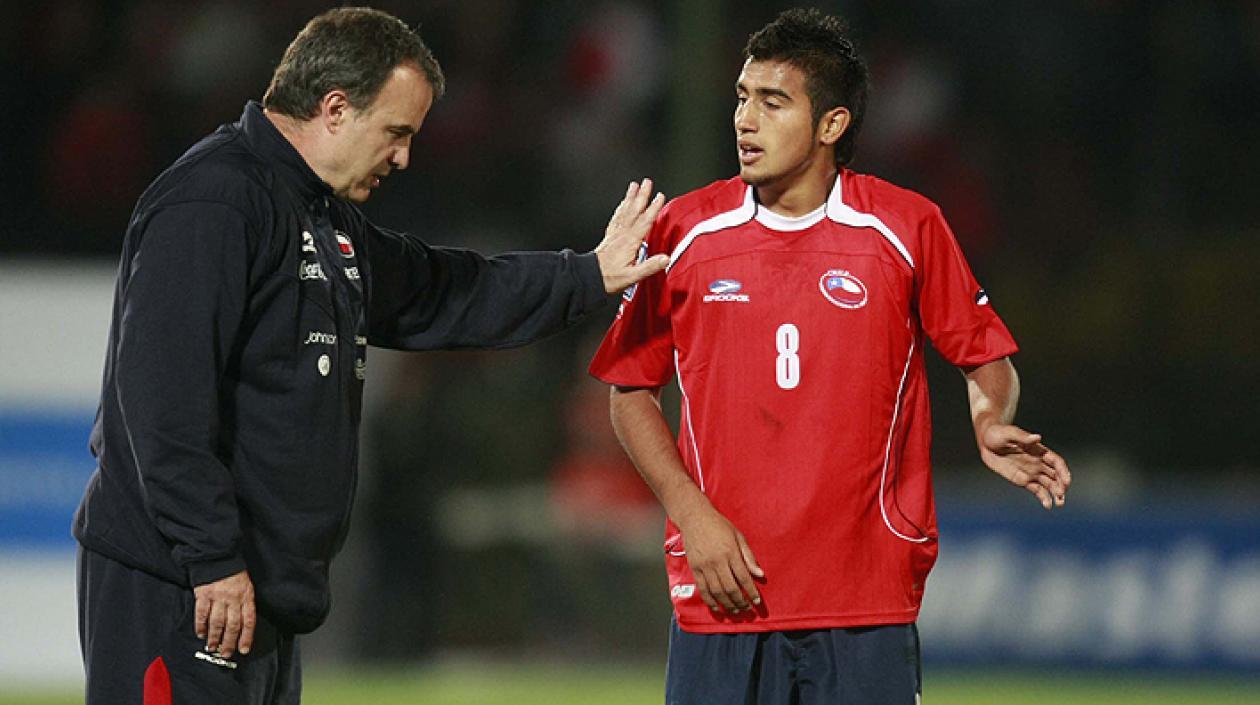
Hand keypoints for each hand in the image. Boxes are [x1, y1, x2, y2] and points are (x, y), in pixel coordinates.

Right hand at [193, 570, 255, 656]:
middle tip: (226, 654)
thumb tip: (244, 626)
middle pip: (232, 625)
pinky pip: (202, 614)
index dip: (247, 637)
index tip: (244, 649)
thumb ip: (245, 604)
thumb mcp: (246, 586)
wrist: (218, 556)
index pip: (249, 621)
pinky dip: (201, 626)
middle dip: (229, 643)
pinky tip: (201, 634)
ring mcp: (217, 597)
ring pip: (217, 623)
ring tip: (213, 647)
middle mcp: (233, 599)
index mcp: (246, 596)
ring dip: (214, 638)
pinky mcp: (203, 595)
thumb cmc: (233, 574)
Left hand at [594, 178, 668, 293]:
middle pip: (634, 211)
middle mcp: (622, 235)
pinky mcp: (609, 237)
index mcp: (630, 243)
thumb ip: (649, 267)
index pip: (644, 221)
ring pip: (624, 211)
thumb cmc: (609, 278)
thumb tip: (666, 258)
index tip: (660, 196)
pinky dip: (621, 208)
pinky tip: (622, 204)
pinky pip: (616, 218)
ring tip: (634, 186)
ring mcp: (615, 234)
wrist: (589, 278)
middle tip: (647, 182)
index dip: (653, 208)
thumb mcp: (632, 277)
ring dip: (630, 198)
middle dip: (641, 195)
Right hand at [678, 505, 763, 614]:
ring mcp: (704, 566)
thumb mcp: (738, 537)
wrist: (694, 518)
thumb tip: (760, 574)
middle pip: (731, 588)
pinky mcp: (694, 568)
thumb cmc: (718, 525)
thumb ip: (749, 557)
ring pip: (717, 591)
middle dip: (741, 601)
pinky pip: (703, 589)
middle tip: (747, 609)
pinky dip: (710, 601)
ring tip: (735, 611)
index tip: (757, 601)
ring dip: (727, 604)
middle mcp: (717, 561)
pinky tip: (717, 608)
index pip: (744, 577)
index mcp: (730, 552)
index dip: (751, 592)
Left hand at [979, 424, 1070, 508]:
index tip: (1066, 481)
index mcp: (1038, 450)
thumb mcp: (1008, 433)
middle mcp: (1038, 462)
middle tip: (1061, 495)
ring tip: (1059, 504)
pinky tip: (1047, 505)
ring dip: (1056, 494)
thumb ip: (1022, 436)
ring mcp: (1031, 472)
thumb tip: (1037, 437)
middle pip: (1055, 475)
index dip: (1063, 471)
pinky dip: (1043, 497)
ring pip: (1049, 484)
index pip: (1056, 462)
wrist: (985, 442)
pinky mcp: (1023, 480)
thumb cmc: (997, 434)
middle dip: (1061, 485)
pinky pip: (1036, 490)